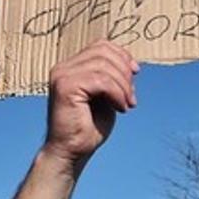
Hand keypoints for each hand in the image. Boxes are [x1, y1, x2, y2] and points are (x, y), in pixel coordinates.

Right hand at [42, 40, 138, 167]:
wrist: (71, 152)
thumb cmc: (88, 128)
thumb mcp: (106, 97)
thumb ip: (113, 78)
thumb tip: (132, 65)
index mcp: (71, 67)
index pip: (100, 45)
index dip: (122, 55)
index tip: (136, 73)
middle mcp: (63, 68)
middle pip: (104, 52)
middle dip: (124, 72)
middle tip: (131, 96)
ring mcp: (62, 76)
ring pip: (104, 65)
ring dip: (122, 85)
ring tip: (127, 105)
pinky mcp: (65, 87)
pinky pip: (101, 80)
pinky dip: (116, 93)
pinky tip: (120, 108)